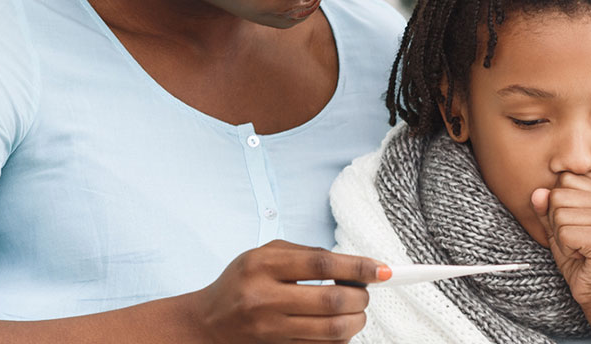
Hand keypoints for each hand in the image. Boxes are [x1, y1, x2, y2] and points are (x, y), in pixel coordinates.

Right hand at [184, 240, 388, 343]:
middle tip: (365, 292)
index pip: (322, 264)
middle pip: (333, 300)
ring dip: (356, 319)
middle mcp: (264, 299)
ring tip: (355, 310)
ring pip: (333, 329)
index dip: (358, 266)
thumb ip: (307, 255)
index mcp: (262, 266)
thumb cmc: (242, 282)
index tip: (382, 270)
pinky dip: (341, 337)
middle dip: (362, 296)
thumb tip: (356, 265)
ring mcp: (270, 329)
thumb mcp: (264, 255)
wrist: (208, 322)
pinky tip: (339, 325)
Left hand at [531, 173, 590, 338]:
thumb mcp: (558, 228)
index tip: (575, 225)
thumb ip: (546, 209)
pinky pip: (564, 233)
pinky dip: (565, 248)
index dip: (558, 206)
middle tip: (576, 240)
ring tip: (579, 248)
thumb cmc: (580, 258)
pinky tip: (581, 256)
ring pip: (559, 215)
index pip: (564, 180)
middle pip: (558, 196)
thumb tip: (537, 192)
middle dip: (557, 222)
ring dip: (561, 237)